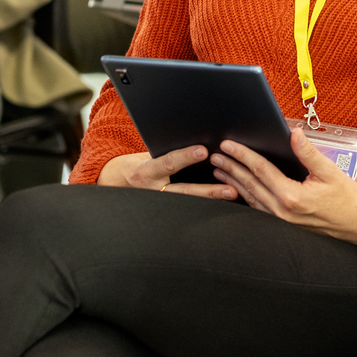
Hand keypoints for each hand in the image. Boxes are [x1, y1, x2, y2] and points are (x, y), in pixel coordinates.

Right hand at [98, 146, 241, 198]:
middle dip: (209, 191)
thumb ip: (169, 152)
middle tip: (231, 189)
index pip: (168, 163)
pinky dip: (209, 207)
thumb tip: (199, 144)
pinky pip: (191, 210)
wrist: (123, 182)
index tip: (203, 151)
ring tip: (233, 197)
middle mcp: (154, 191)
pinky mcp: (169, 212)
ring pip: (191, 204)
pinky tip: (227, 205)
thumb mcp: (149, 155)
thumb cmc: (143, 164)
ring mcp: (161, 205)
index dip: (185, 157)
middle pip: (185, 192)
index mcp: (147, 172)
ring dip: (214, 200)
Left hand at [209, 130, 356, 243]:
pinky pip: (258, 209)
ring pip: (251, 198)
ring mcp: (281, 222)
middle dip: (231, 167)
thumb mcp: (330, 172)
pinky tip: (237, 190)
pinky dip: (245, 197)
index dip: (242, 155)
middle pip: (250, 184)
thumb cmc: (348, 200)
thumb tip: (294, 133)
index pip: (261, 170)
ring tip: (218, 169)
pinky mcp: (284, 226)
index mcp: (292, 196)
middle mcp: (282, 211)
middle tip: (214, 155)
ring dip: (233, 182)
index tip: (228, 144)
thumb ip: (309, 153)